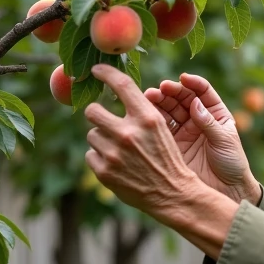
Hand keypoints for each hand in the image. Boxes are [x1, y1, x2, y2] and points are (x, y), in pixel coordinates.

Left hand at [84, 64, 212, 219]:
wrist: (173, 193)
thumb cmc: (167, 157)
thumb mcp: (161, 128)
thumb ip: (139, 111)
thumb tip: (114, 91)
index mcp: (147, 118)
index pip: (121, 84)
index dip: (105, 73)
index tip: (96, 70)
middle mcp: (129, 133)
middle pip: (93, 111)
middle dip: (96, 114)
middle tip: (105, 121)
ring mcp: (114, 153)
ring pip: (92, 135)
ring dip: (102, 140)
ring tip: (120, 150)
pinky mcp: (104, 171)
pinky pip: (90, 155)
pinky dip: (101, 158)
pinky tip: (117, 165)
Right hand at [143, 73, 260, 203]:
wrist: (226, 191)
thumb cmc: (232, 164)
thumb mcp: (224, 141)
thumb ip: (209, 123)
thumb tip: (195, 103)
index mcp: (215, 114)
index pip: (202, 92)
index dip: (193, 83)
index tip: (183, 79)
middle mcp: (197, 119)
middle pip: (182, 99)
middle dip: (171, 91)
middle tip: (160, 89)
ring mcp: (183, 131)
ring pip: (169, 110)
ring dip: (159, 102)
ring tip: (148, 96)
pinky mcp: (171, 144)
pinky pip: (160, 128)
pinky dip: (152, 118)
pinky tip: (144, 112)